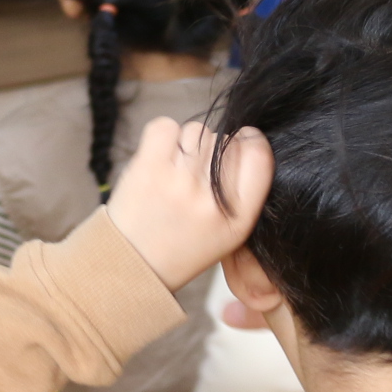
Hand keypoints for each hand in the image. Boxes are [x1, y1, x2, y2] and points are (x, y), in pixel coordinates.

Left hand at [105, 117, 272, 292]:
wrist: (133, 264)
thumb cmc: (184, 245)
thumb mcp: (231, 233)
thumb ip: (245, 190)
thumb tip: (245, 138)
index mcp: (239, 217)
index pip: (258, 153)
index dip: (249, 142)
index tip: (239, 149)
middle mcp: (212, 198)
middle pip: (226, 140)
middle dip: (215, 151)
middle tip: (196, 178)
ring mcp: (179, 181)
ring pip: (197, 131)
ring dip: (189, 144)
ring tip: (177, 173)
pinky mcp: (148, 168)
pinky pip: (166, 127)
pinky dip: (164, 136)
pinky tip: (161, 158)